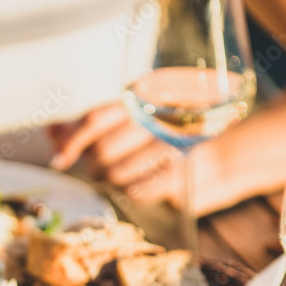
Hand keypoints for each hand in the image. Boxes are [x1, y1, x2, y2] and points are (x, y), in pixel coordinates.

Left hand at [48, 102, 184, 207]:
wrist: (233, 149)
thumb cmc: (176, 131)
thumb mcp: (140, 115)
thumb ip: (94, 123)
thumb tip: (52, 132)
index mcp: (146, 95)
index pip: (96, 118)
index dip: (72, 139)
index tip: (59, 156)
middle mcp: (159, 117)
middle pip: (103, 149)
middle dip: (95, 164)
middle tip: (102, 166)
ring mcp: (172, 145)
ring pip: (117, 172)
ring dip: (112, 179)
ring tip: (124, 174)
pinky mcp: (182, 173)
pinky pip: (138, 191)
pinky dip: (132, 191)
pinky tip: (141, 183)